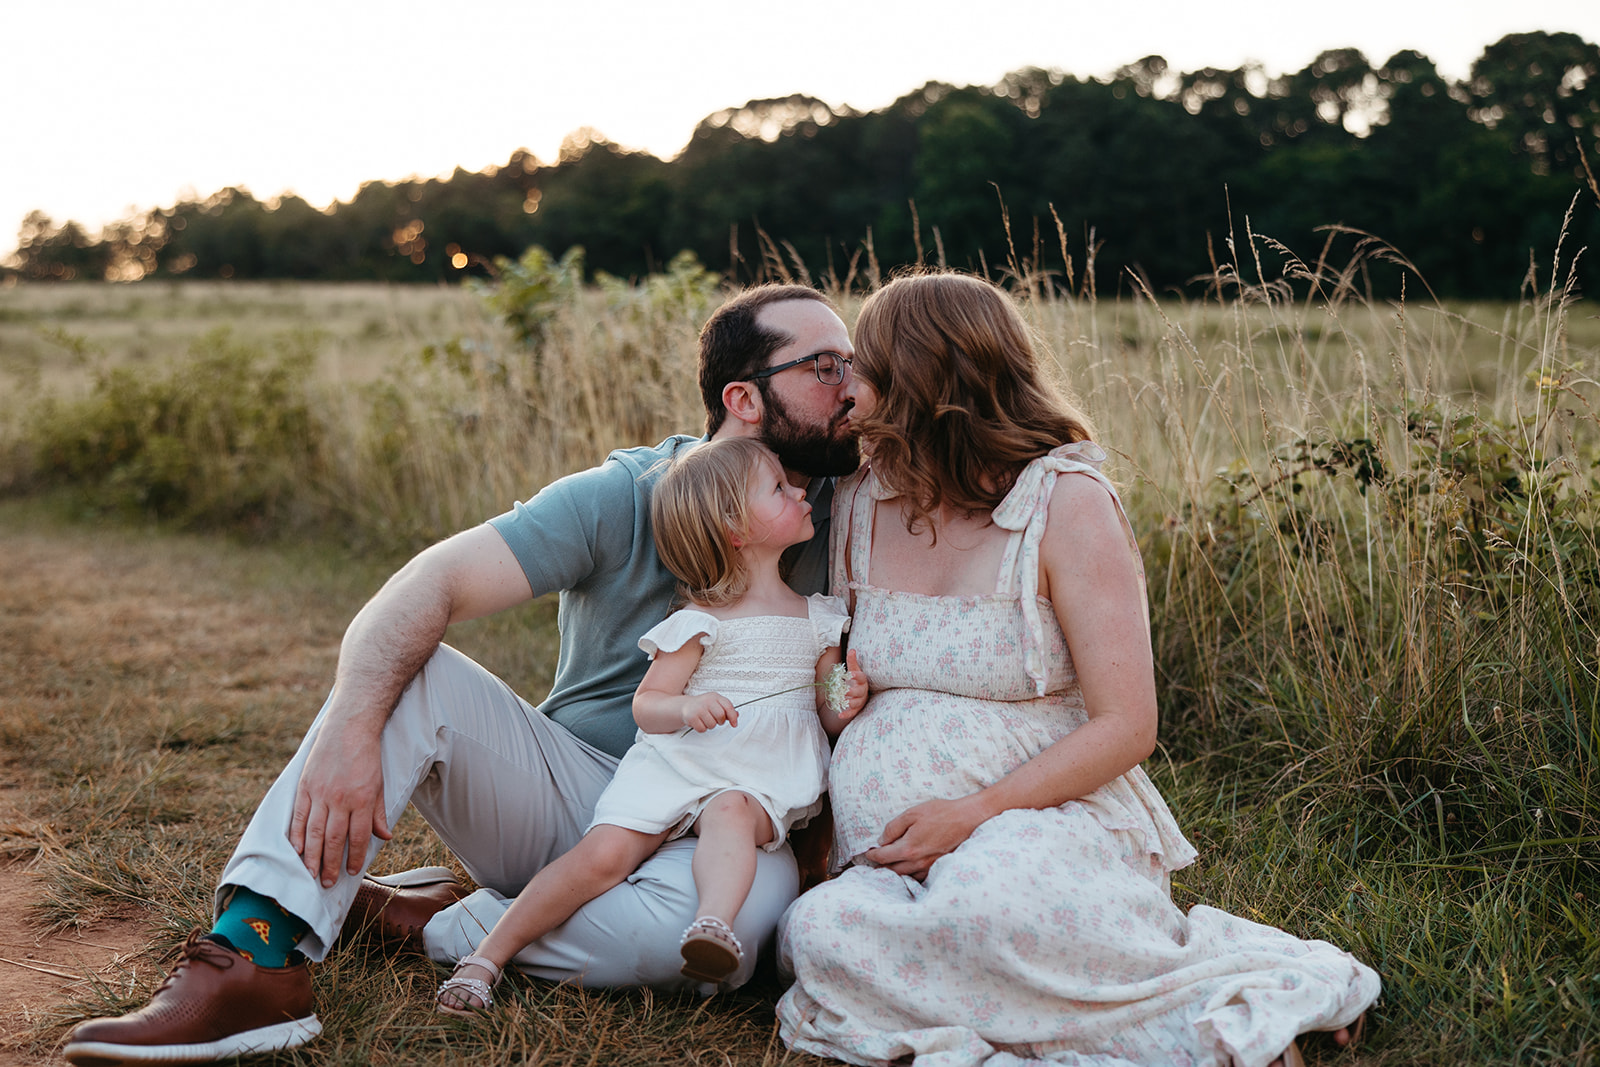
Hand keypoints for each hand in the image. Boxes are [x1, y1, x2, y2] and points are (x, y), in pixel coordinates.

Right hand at [289, 713, 391, 887]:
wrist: (349, 728)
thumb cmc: (367, 757)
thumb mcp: (379, 784)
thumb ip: (378, 813)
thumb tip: (385, 837)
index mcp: (362, 799)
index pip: (358, 836)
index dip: (354, 856)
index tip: (351, 872)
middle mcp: (341, 799)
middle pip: (334, 839)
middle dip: (331, 864)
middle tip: (327, 883)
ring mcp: (320, 793)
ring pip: (315, 832)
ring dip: (312, 856)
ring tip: (311, 874)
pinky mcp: (306, 787)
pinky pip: (300, 816)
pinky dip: (297, 835)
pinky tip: (297, 851)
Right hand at [681, 692, 737, 731]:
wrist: (685, 706)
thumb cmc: (703, 705)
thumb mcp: (715, 703)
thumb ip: (726, 709)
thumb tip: (736, 715)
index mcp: (715, 697)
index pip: (728, 706)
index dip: (733, 716)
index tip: (734, 724)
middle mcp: (707, 701)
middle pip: (720, 716)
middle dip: (720, 721)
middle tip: (715, 720)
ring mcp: (698, 709)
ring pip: (712, 725)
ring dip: (710, 725)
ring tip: (705, 720)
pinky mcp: (691, 717)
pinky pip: (702, 729)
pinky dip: (702, 728)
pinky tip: (699, 722)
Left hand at [839, 649, 868, 722]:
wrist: (860, 693)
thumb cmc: (856, 680)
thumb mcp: (854, 670)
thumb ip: (852, 662)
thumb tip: (852, 650)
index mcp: (862, 681)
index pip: (861, 677)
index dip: (856, 676)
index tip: (850, 674)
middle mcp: (862, 691)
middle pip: (859, 692)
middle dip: (852, 692)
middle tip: (844, 691)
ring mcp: (860, 700)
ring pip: (856, 703)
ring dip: (849, 703)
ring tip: (842, 702)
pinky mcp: (856, 709)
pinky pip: (852, 712)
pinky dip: (846, 714)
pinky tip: (839, 715)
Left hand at [862, 795, 988, 880]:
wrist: (968, 818)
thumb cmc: (941, 813)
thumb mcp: (912, 813)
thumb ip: (894, 827)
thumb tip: (882, 840)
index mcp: (908, 848)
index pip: (883, 857)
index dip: (872, 855)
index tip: (868, 853)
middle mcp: (917, 862)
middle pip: (892, 870)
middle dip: (882, 866)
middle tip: (876, 860)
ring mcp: (929, 867)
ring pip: (906, 876)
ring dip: (896, 872)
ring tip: (890, 865)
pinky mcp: (939, 867)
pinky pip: (920, 877)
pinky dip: (911, 874)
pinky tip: (909, 868)